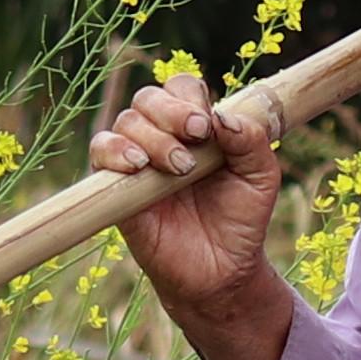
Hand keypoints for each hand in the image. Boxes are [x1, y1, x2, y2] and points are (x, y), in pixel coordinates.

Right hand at [87, 71, 282, 314]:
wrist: (220, 270)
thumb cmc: (240, 221)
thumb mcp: (261, 178)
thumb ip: (251, 141)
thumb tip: (223, 116)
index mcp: (196, 128)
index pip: (182, 89)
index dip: (189, 98)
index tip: (207, 126)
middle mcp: (163, 137)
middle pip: (149, 97)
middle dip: (171, 112)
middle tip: (195, 138)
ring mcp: (137, 161)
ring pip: (126, 121)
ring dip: (151, 136)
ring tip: (177, 167)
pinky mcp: (116, 188)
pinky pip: (100, 152)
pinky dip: (114, 150)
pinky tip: (137, 166)